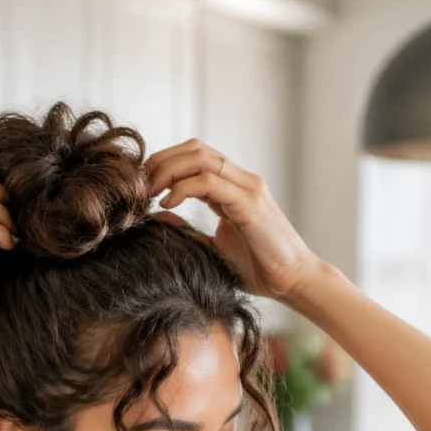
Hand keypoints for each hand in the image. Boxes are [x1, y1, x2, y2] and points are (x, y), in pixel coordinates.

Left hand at [144, 139, 320, 301]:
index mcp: (234, 188)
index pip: (195, 157)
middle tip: (138, 185)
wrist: (292, 282)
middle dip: (161, 161)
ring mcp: (248, 189)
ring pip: (202, 158)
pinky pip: (211, 183)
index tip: (141, 186)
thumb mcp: (213, 249)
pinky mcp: (250, 205)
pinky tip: (167, 203)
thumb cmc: (258, 269)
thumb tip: (157, 217)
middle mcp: (242, 181)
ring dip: (168, 170)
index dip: (165, 164)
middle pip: (195, 149)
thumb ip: (189, 232)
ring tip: (148, 191)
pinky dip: (183, 188)